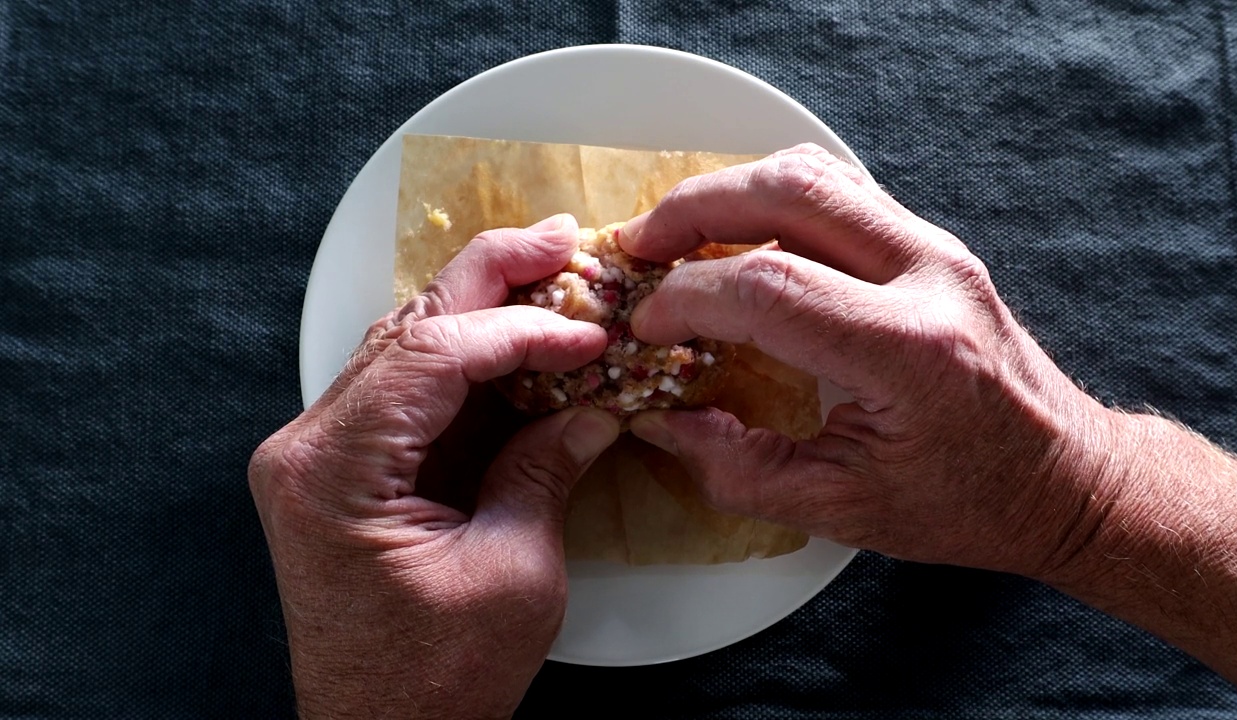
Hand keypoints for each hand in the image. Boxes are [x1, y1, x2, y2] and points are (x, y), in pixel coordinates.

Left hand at [248, 215, 619, 719]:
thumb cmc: (432, 682)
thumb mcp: (512, 572)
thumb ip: (545, 470)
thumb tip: (592, 404)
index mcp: (333, 473)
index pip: (432, 356)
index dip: (519, 328)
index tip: (587, 332)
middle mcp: (309, 450)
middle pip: (408, 330)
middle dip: (490, 276)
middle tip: (560, 239)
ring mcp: (321, 457)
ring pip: (405, 348)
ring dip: (478, 308)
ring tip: (546, 270)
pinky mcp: (347, 470)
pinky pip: (407, 390)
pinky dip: (464, 358)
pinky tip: (510, 334)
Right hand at [620, 144, 1116, 577]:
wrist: (1065, 477)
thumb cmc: (968, 502)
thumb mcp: (844, 508)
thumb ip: (739, 469)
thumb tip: (661, 423)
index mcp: (909, 351)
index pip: (770, 287)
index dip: (688, 297)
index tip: (647, 324)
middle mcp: (929, 278)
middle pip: (790, 193)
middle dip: (695, 209)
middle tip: (638, 244)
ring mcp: (937, 249)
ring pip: (817, 175)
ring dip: (732, 191)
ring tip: (676, 232)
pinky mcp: (932, 244)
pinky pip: (842, 191)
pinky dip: (774, 198)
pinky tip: (739, 234)